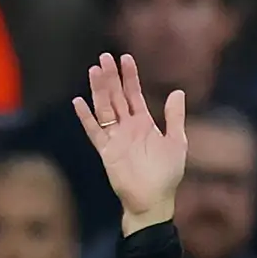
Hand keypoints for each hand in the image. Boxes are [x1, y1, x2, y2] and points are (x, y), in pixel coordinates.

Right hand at [70, 50, 187, 229]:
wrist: (154, 200)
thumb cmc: (167, 174)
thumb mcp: (177, 142)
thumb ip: (174, 117)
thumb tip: (177, 92)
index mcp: (143, 123)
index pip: (133, 94)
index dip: (129, 76)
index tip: (125, 58)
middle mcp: (127, 127)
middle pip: (116, 96)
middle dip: (110, 77)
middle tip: (104, 57)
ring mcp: (115, 138)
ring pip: (104, 108)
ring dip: (99, 90)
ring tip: (94, 70)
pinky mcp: (106, 151)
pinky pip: (94, 131)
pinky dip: (86, 118)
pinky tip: (78, 102)